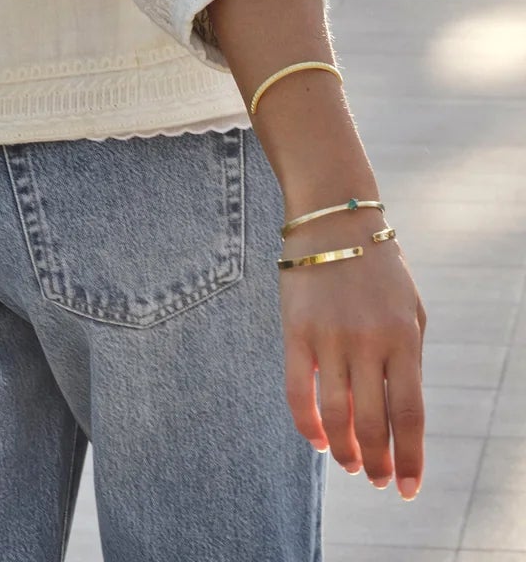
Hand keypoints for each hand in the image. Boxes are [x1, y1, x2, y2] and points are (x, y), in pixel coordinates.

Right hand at [280, 212, 426, 499]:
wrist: (333, 218)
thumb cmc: (378, 267)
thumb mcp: (411, 308)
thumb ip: (409, 358)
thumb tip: (401, 416)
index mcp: (403, 338)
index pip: (410, 415)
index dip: (410, 459)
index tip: (409, 489)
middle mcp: (368, 341)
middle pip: (373, 423)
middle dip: (376, 463)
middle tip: (376, 480)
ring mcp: (330, 336)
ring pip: (336, 414)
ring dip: (342, 450)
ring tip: (349, 464)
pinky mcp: (295, 330)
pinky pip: (298, 391)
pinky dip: (307, 423)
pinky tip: (316, 439)